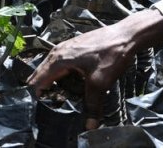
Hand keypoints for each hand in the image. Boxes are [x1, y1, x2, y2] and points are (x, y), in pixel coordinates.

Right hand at [27, 9, 162, 128]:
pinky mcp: (74, 46)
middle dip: (40, 86)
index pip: (39, 78)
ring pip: (50, 66)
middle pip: (42, 71)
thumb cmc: (110, 56)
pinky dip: (58, 73)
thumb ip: (92, 104)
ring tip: (51, 94)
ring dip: (49, 79)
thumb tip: (90, 127)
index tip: (37, 106)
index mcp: (59, 59)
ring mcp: (65, 47)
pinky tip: (65, 80)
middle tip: (43, 103)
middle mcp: (58, 51)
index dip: (36, 92)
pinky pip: (59, 62)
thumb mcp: (100, 82)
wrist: (125, 36)